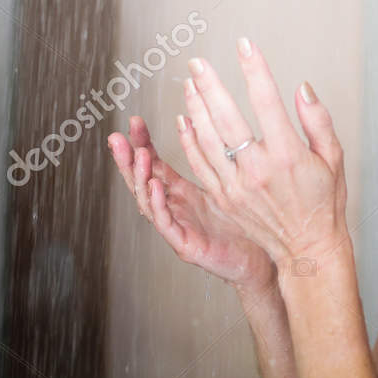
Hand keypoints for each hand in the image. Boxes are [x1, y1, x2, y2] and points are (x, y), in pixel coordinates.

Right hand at [108, 115, 275, 292]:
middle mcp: (174, 209)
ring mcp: (177, 227)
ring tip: (138, 156)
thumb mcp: (222, 181)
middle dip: (127, 159)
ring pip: (148, 202)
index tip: (134, 122)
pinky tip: (154, 186)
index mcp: (180, 193)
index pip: (154, 164)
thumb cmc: (242, 222)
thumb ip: (210, 155)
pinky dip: (157, 204)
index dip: (142, 144)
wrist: (259, 258)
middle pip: (141, 182)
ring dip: (140, 178)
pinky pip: (165, 223)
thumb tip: (203, 118)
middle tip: (118, 138)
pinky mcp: (185, 245)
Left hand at [176, 39, 347, 268]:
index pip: (266, 100)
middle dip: (210, 84)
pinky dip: (189, 139)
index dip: (254, 69)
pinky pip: (200, 164)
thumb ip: (317, 120)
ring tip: (190, 83)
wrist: (307, 248)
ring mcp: (237, 186)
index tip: (245, 45)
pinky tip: (186, 119)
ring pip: (207, 139)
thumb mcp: (334, 157)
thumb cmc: (324, 201)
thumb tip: (302, 88)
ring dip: (195, 108)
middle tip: (198, 62)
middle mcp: (258, 169)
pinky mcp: (224, 199)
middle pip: (227, 117)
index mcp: (288, 155)